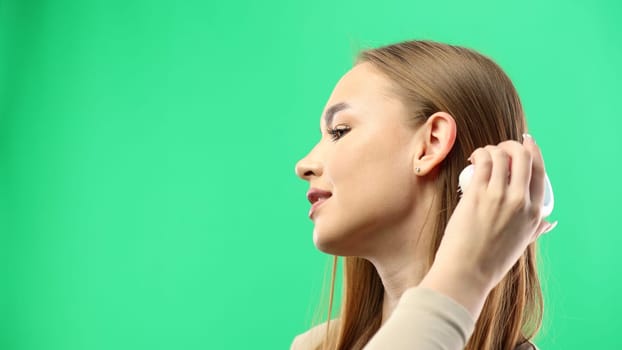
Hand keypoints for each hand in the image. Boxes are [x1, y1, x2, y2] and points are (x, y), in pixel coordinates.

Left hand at [419, 134, 555, 316]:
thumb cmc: (491, 261)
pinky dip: (480, 154)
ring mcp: (499, 196)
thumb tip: (551, 222)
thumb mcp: (522, 244)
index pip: (540, 172)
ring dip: (492, 149)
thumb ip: (536, 229)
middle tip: (499, 148)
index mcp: (535, 213)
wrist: (467, 271)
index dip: (533, 151)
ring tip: (482, 155)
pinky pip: (483, 162)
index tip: (526, 142)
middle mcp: (520, 201)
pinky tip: (474, 158)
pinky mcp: (478, 194)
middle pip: (522, 157)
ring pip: (501, 156)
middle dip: (512, 145)